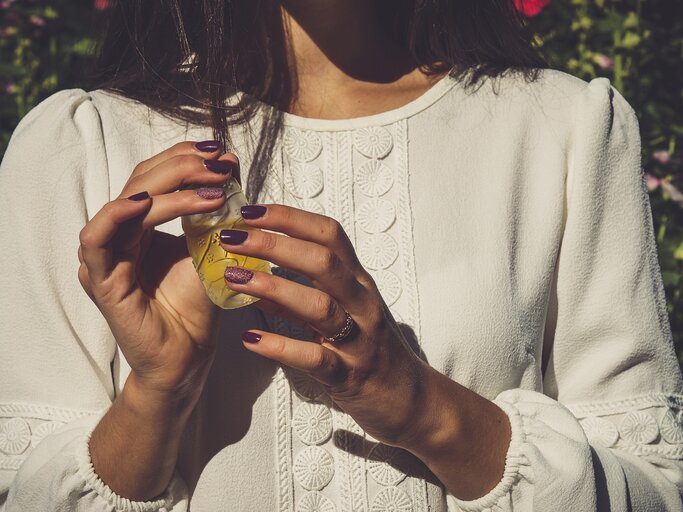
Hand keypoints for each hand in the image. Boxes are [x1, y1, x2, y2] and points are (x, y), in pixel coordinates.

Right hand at [77, 141, 237, 398]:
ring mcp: (107, 256)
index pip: (156, 177)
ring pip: (128, 203)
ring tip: (211, 186)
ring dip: (169, 187)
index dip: (186, 159)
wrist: (188, 355)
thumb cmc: (197, 306)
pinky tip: (149, 203)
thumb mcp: (208, 249)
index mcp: (141, 226)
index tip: (223, 153)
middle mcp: (120, 235)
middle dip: (184, 166)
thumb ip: (210, 214)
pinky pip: (98, 238)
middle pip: (142, 181)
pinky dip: (119, 214)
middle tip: (221, 162)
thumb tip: (229, 171)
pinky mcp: (100, 279)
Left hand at [220, 204, 511, 500]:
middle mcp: (362, 303)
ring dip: (273, 288)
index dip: (290, 218)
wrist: (409, 399)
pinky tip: (251, 339)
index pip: (329, 235)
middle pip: (323, 261)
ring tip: (233, 279)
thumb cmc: (369, 348)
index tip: (250, 209)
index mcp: (358, 282)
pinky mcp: (350, 376)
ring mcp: (359, 340)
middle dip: (275, 244)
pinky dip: (282, 347)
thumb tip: (257, 276)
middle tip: (232, 237)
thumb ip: (301, 294)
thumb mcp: (342, 312)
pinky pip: (316, 359)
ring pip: (320, 306)